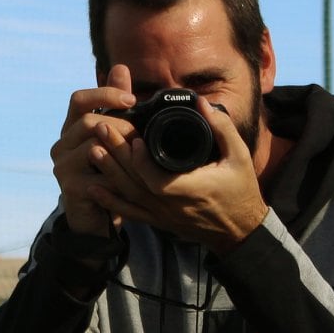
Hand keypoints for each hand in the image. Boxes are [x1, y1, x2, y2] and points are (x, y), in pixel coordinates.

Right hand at [50, 64, 136, 236]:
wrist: (96, 217)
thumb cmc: (107, 173)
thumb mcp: (113, 137)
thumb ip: (116, 105)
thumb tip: (120, 68)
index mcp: (71, 128)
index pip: (79, 99)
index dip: (104, 94)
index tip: (132, 99)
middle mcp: (62, 145)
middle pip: (89, 122)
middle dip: (121, 127)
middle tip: (142, 137)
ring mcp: (63, 167)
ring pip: (93, 147)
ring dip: (122, 151)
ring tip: (141, 157)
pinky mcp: (71, 189)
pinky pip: (98, 175)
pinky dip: (120, 175)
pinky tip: (135, 179)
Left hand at [84, 91, 267, 252]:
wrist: (239, 229)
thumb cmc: (240, 190)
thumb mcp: (239, 156)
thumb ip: (221, 128)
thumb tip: (201, 103)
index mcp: (191, 190)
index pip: (156, 179)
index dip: (141, 161)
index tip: (133, 138)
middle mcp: (172, 205)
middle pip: (135, 182)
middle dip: (116, 155)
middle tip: (101, 128)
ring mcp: (163, 215)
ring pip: (129, 196)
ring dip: (109, 173)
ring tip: (93, 150)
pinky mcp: (158, 221)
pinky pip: (130, 213)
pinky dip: (111, 202)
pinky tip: (94, 188)